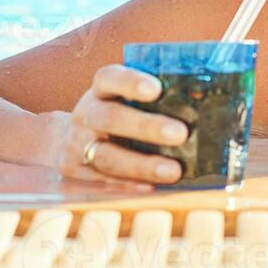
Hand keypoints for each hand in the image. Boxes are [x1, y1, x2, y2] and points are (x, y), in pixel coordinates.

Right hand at [43, 64, 188, 187]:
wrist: (63, 138)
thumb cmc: (114, 111)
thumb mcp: (123, 97)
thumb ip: (156, 95)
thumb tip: (203, 98)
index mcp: (101, 89)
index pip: (110, 78)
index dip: (131, 82)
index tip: (156, 89)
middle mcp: (86, 114)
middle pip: (111, 118)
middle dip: (146, 127)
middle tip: (181, 134)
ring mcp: (78, 145)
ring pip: (108, 156)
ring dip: (142, 166)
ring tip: (174, 171)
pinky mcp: (77, 172)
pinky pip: (104, 181)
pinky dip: (129, 185)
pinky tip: (153, 189)